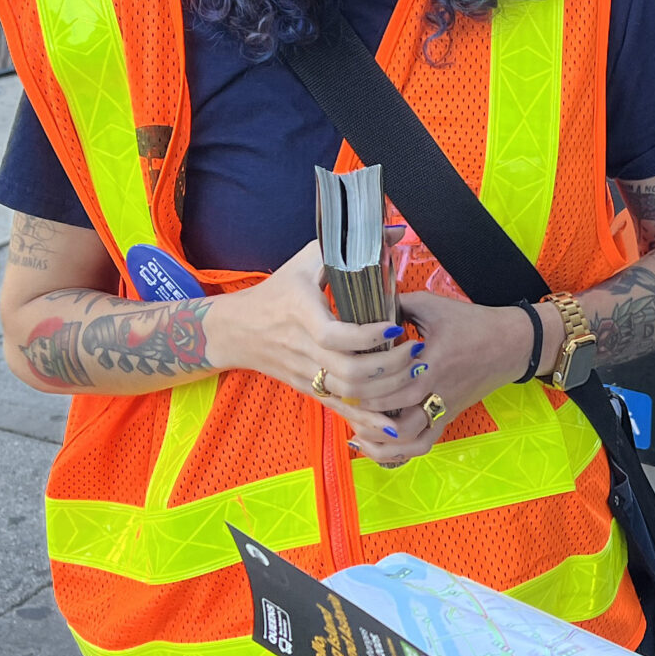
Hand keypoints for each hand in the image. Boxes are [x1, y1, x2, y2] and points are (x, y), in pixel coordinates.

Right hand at [217, 240, 421, 429]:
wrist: (238, 330)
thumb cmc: (277, 291)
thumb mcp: (307, 261)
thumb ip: (349, 247)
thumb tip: (395, 231)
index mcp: (301, 314)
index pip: (334, 336)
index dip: (368, 337)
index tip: (396, 327)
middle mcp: (302, 349)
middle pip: (348, 373)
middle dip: (389, 368)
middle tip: (416, 354)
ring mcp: (305, 374)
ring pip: (347, 395)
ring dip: (385, 393)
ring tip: (413, 377)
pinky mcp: (309, 389)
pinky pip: (340, 409)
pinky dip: (366, 418)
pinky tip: (392, 424)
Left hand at [346, 287, 537, 466]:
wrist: (512, 343)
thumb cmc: (473, 323)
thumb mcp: (433, 307)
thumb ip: (397, 306)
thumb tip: (364, 304)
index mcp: (430, 361)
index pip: (387, 382)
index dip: (358, 383)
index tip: (338, 376)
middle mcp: (436, 390)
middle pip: (390, 411)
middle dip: (360, 409)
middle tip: (338, 399)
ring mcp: (442, 408)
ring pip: (406, 438)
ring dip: (377, 436)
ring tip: (353, 428)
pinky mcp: (447, 417)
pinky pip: (422, 445)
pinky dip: (397, 452)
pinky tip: (375, 444)